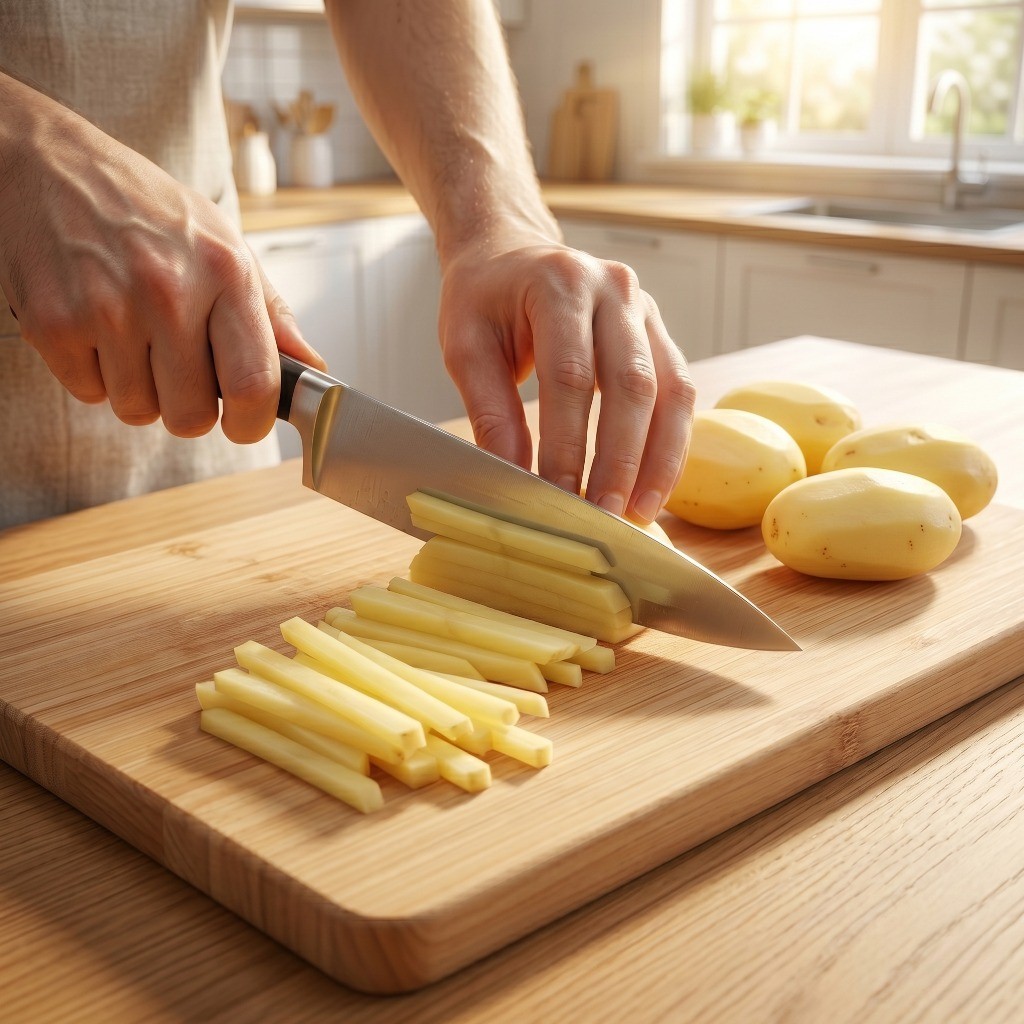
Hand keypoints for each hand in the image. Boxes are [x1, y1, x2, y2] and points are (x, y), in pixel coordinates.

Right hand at [0, 74, 324, 442]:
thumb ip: (272, 313)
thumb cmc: (148, 210)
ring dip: (137, 389)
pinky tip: (95, 328)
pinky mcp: (53, 322)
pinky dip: (93, 374)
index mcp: (225, 273)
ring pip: (137, 410)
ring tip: (132, 336)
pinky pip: (88, 393)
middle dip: (187, 407)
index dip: (252, 423)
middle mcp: (168, 291)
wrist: (51, 163)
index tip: (245, 422)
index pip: (254, 384)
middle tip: (177, 370)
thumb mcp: (225, 245)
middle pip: (191, 415)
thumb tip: (309, 367)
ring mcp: (107, 308)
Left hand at [437, 234, 695, 523]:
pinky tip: (653, 486)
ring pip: (669, 390)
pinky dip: (670, 444)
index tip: (558, 496)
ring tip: (639, 512)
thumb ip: (490, 410)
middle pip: (631, 383)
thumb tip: (513, 477)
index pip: (570, 375)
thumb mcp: (465, 347)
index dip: (568, 443)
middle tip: (605, 515)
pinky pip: (678, 391)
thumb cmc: (484, 300)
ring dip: (658, 459)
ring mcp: (644, 309)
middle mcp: (613, 289)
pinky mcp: (659, 333)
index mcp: (559, 283)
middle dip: (620, 459)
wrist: (510, 253)